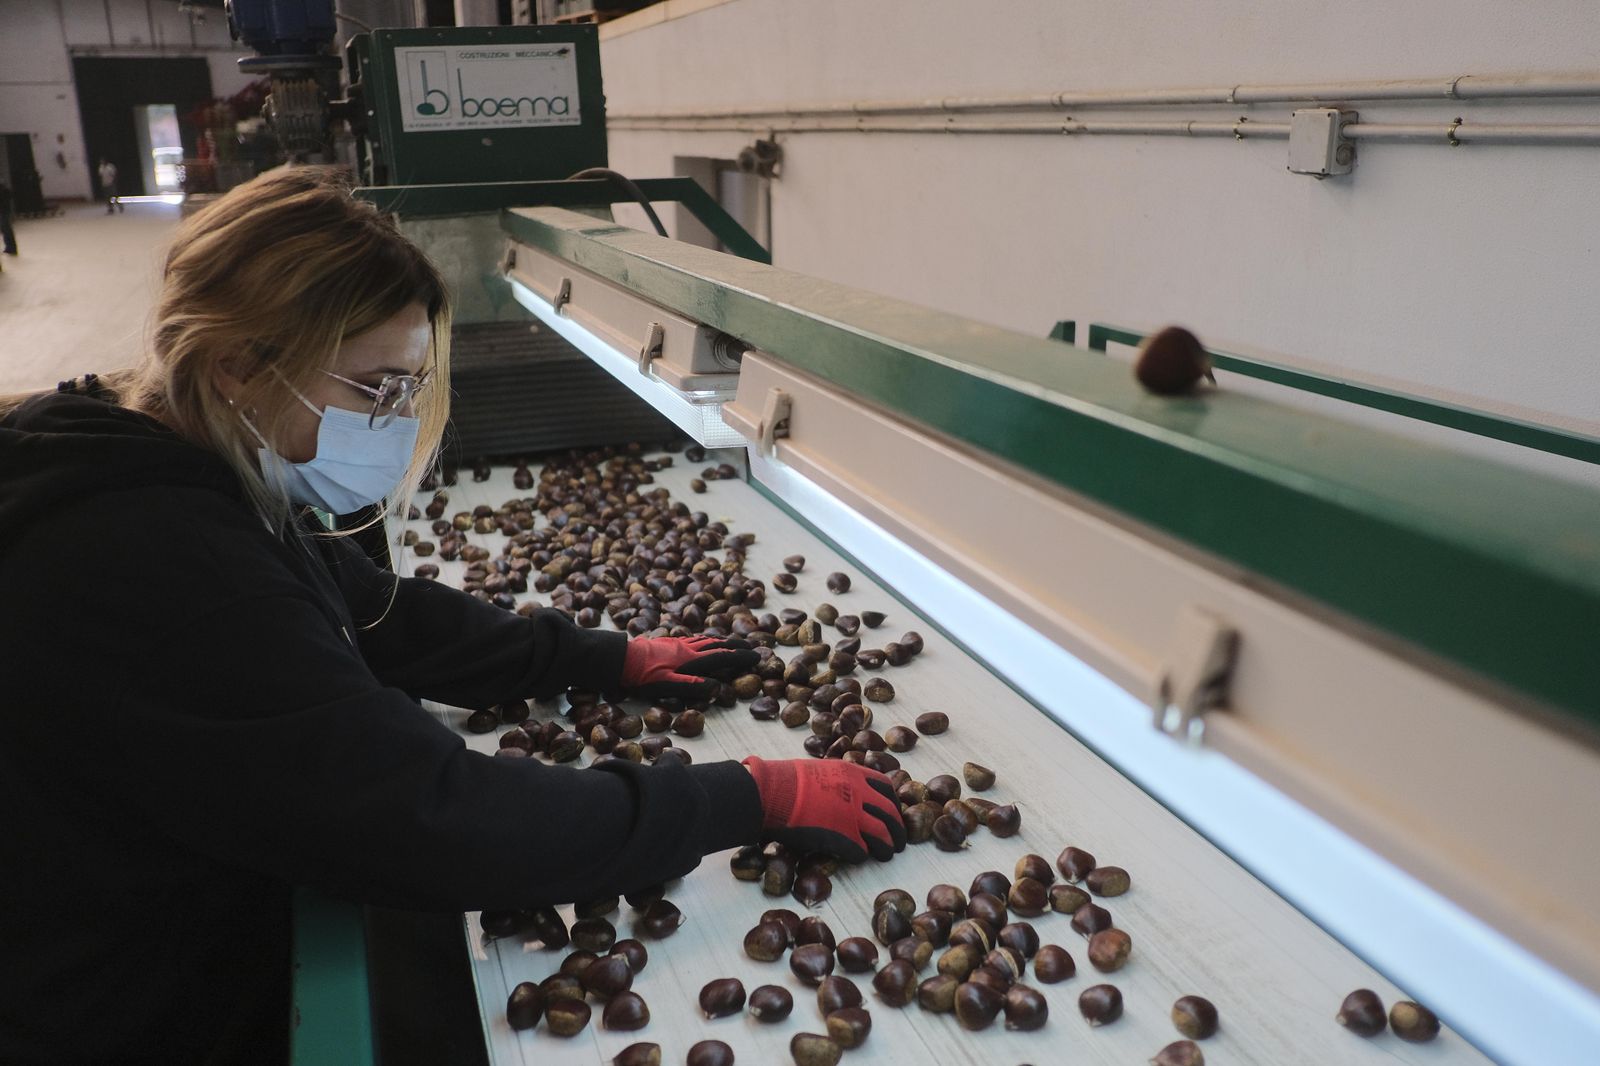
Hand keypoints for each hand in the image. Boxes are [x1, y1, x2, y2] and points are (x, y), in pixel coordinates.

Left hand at [620, 635, 758, 699]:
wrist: (621, 660)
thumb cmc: (643, 676)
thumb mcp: (667, 686)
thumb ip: (692, 686)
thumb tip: (718, 688)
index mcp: (691, 660)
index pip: (722, 657)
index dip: (741, 658)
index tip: (758, 657)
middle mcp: (688, 649)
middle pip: (718, 645)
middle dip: (737, 646)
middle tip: (753, 647)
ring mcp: (678, 644)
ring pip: (707, 640)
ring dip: (724, 641)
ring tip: (734, 643)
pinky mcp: (669, 644)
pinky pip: (695, 639)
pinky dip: (707, 639)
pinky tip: (704, 641)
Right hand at [742, 756, 905, 862]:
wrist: (770, 792)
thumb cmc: (785, 781)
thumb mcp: (818, 771)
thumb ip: (835, 781)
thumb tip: (839, 791)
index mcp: (852, 774)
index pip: (886, 788)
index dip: (893, 804)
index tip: (893, 814)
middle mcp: (858, 793)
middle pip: (890, 814)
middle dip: (898, 830)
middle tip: (899, 842)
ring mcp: (852, 815)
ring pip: (882, 835)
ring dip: (887, 848)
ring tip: (887, 855)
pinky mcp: (842, 836)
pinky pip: (861, 851)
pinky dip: (862, 856)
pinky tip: (859, 858)